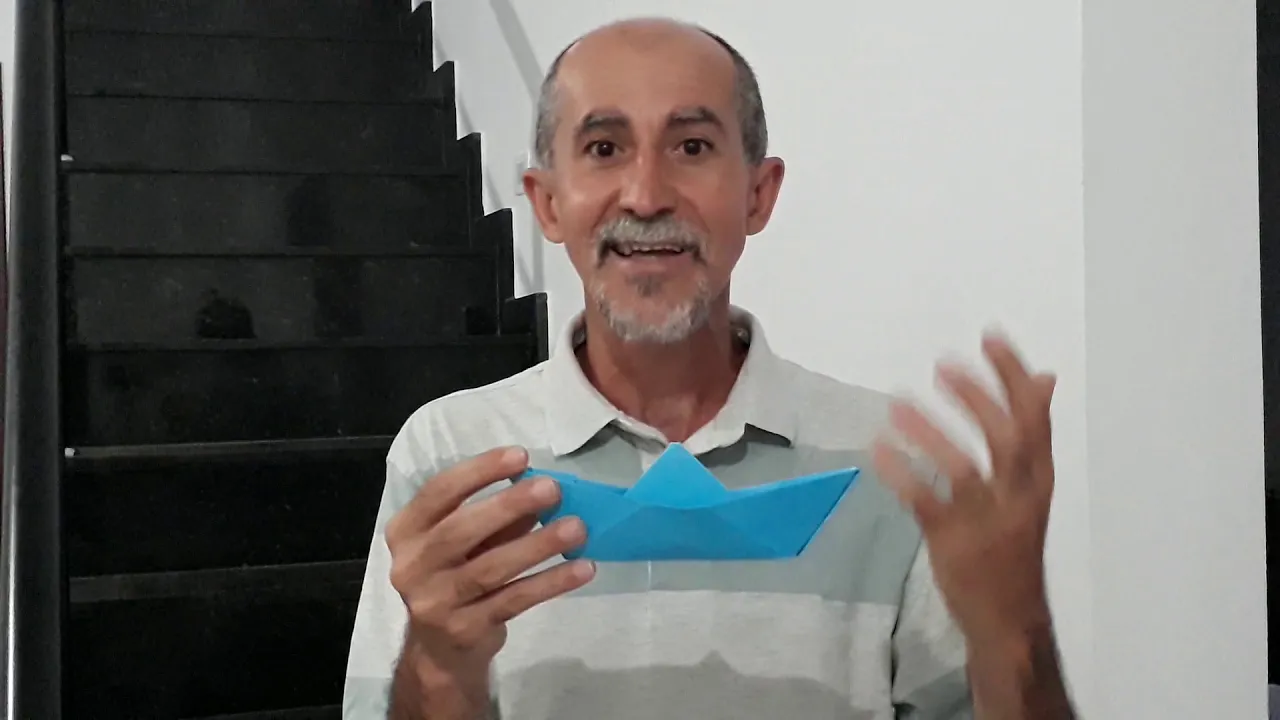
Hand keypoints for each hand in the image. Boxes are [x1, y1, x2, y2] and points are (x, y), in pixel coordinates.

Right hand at [385, 447, 594, 715]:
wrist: (440, 651)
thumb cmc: (455, 577)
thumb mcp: (465, 543)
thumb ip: (494, 516)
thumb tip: (540, 486)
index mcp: (406, 531)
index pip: (438, 492)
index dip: (479, 471)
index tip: (520, 455)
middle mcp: (412, 566)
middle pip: (460, 530)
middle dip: (508, 506)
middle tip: (552, 489)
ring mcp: (436, 602)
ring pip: (490, 569)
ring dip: (537, 546)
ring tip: (577, 528)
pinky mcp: (465, 629)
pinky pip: (514, 600)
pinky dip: (550, 582)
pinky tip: (581, 568)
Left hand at [872, 334, 1056, 645]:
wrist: (1009, 621)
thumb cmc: (1014, 546)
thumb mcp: (1030, 489)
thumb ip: (1030, 436)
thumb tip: (1043, 376)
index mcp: (1038, 480)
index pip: (1035, 419)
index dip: (1014, 376)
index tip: (990, 337)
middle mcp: (1019, 497)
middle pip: (1006, 439)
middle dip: (977, 398)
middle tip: (943, 366)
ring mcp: (986, 522)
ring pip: (964, 469)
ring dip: (930, 433)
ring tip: (897, 403)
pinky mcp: (953, 543)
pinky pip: (926, 502)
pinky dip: (901, 473)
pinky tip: (879, 449)